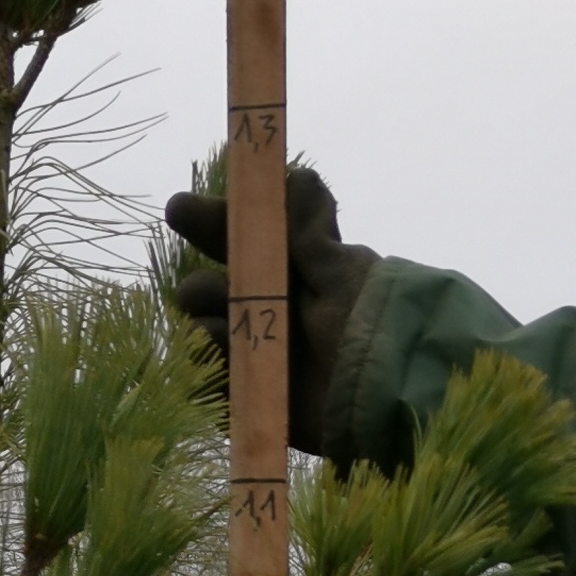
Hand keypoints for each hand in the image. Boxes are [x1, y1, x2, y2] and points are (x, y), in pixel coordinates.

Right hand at [164, 165, 379, 460]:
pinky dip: (211, 382)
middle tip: (208, 293)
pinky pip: (219, 391)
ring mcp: (264, 357)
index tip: (179, 209)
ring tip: (222, 336)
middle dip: (200, 289)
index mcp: (293, 271)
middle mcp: (273, 312)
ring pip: (209, 338)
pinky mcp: (263, 401)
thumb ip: (309, 229)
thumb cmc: (371, 321)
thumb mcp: (341, 269)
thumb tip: (292, 174)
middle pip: (212, 292)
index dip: (209, 221)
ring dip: (205, 333)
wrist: (397, 393)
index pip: (241, 240)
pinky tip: (221, 373)